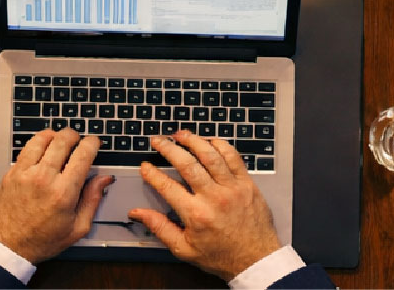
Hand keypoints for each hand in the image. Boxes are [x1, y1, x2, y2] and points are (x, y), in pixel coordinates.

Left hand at [0, 129, 110, 263]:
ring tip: (60, 140)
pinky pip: (27, 147)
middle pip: (63, 140)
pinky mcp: (12, 172)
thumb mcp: (77, 228)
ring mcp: (25, 173)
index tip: (94, 143)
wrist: (7, 246)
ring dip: (55, 135)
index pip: (82, 155)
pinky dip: (38, 142)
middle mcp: (44, 179)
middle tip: (78, 140)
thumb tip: (104, 180)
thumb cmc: (41, 240)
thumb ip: (93, 200)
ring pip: (43, 138)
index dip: (92, 143)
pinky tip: (43, 148)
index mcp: (63, 193)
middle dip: (75, 135)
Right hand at [129, 132, 282, 281]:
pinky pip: (233, 157)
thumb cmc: (221, 256)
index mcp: (196, 214)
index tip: (146, 166)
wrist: (255, 259)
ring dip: (193, 140)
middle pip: (186, 164)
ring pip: (210, 155)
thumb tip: (138, 214)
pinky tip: (209, 141)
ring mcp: (232, 188)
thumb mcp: (184, 249)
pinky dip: (220, 145)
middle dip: (168, 148)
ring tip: (180, 134)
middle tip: (158, 140)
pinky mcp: (247, 183)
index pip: (168, 186)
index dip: (153, 174)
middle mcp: (214, 197)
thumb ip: (160, 228)